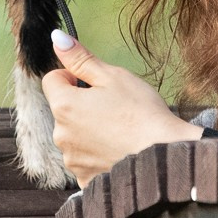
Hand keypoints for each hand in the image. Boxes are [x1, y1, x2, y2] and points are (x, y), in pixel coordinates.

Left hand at [41, 30, 201, 185]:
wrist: (165, 157)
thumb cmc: (142, 113)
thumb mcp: (113, 76)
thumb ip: (81, 58)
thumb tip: (57, 39)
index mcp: (64, 106)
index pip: (52, 80)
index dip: (73, 76)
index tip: (95, 83)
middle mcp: (61, 136)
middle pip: (63, 109)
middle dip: (82, 104)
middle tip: (114, 106)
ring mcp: (72, 160)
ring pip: (74, 134)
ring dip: (89, 129)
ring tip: (120, 129)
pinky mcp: (85, 178)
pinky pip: (85, 158)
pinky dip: (97, 153)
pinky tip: (118, 149)